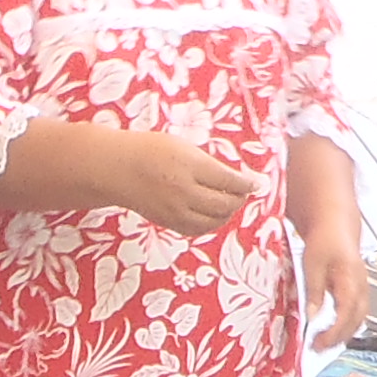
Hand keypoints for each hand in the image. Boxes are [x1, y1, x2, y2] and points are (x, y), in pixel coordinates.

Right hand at [116, 130, 268, 239]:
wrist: (117, 169)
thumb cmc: (151, 151)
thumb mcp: (183, 148)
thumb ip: (210, 164)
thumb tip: (239, 180)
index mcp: (189, 165)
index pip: (229, 180)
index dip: (248, 184)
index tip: (258, 183)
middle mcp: (184, 190)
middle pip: (225, 203)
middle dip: (240, 199)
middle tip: (244, 192)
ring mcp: (176, 210)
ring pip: (215, 220)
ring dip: (228, 212)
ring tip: (230, 202)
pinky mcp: (169, 222)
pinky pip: (198, 229)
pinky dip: (212, 223)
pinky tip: (214, 213)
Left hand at [300, 204, 367, 346]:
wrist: (336, 224)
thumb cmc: (325, 239)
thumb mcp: (313, 265)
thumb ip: (314, 292)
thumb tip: (313, 317)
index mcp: (351, 280)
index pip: (346, 314)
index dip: (334, 332)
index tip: (319, 343)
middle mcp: (361, 287)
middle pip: (355, 321)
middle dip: (338, 338)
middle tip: (318, 348)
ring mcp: (362, 289)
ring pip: (358, 319)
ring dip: (342, 334)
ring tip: (322, 343)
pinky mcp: (358, 289)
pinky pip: (356, 312)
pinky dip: (345, 325)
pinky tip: (331, 330)